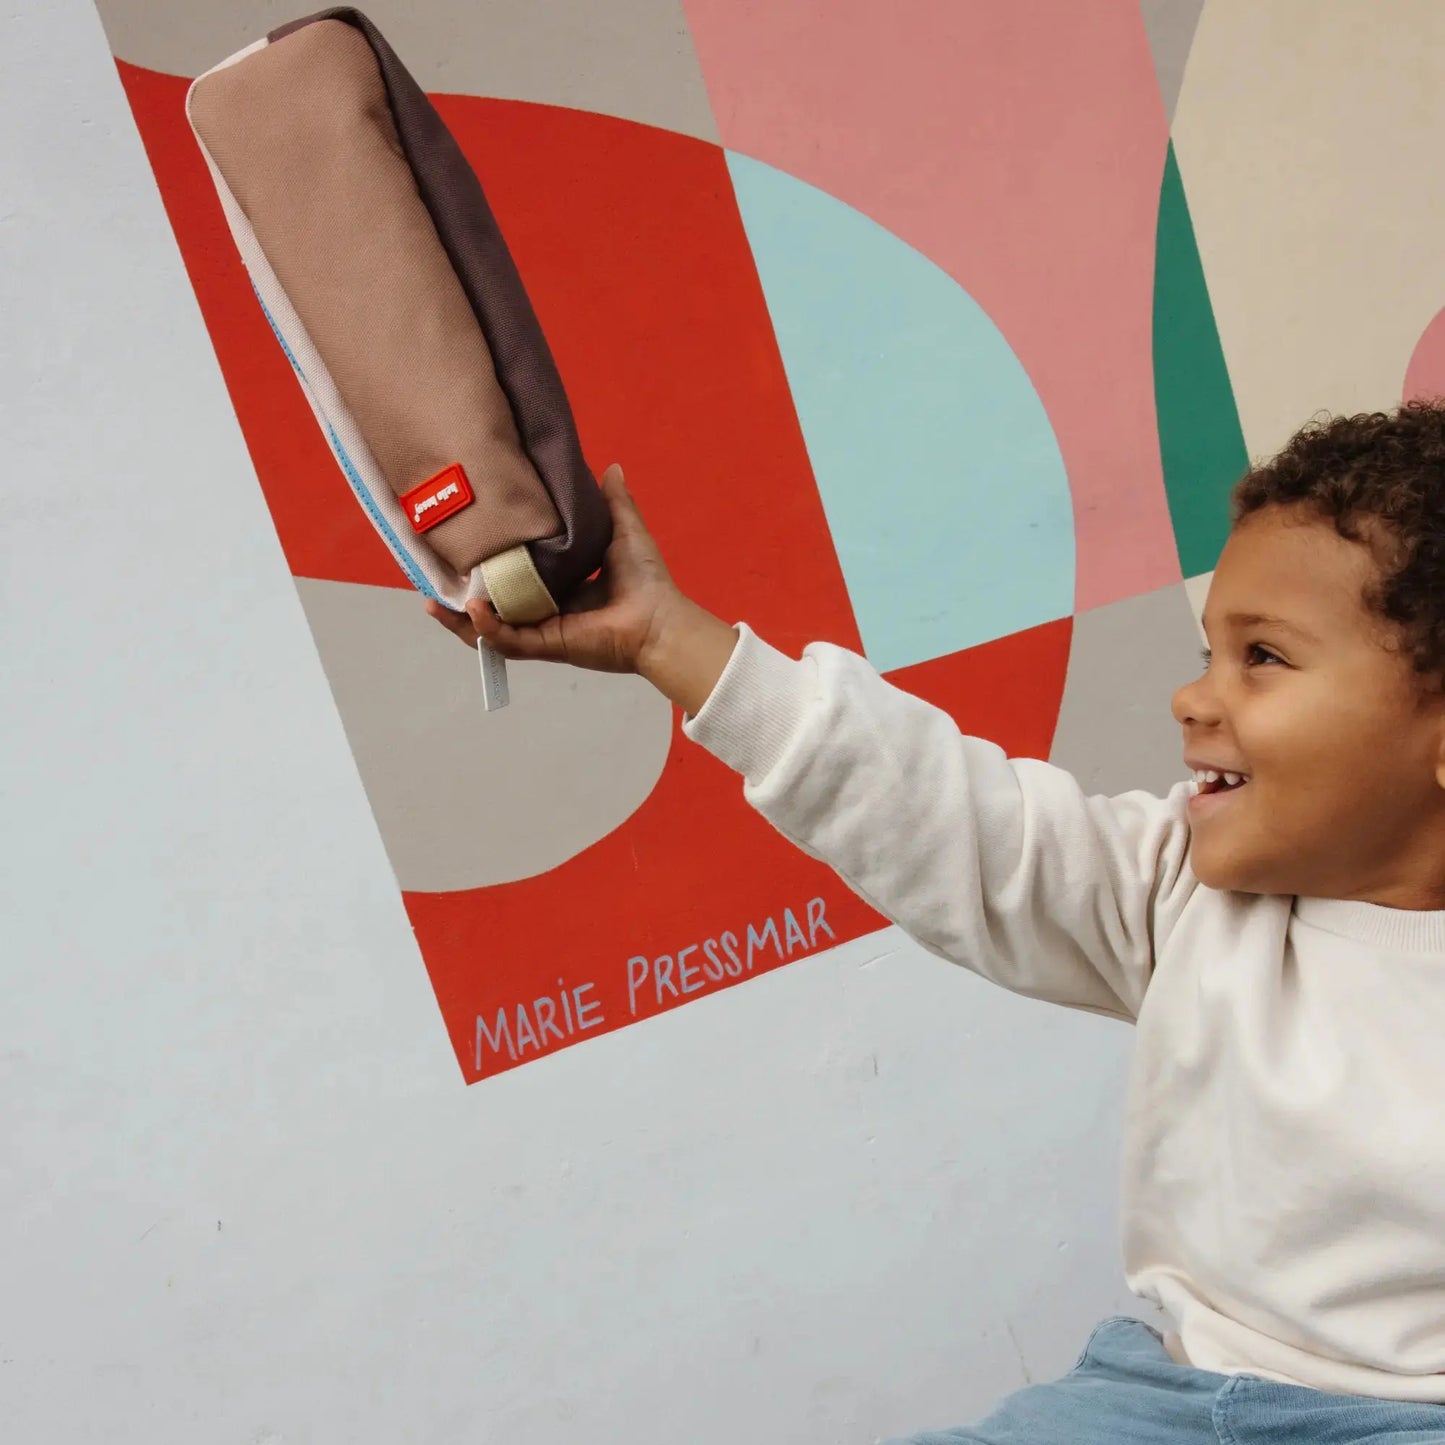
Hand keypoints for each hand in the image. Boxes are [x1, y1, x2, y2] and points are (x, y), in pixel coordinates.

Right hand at [425, 463, 738, 712]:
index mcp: (560, 588)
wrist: (661, 619)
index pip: (512, 579)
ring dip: (461, 619)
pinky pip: (508, 641)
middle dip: (460, 598)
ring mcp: (544, 631)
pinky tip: (472, 609)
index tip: (459, 549)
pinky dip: (487, 628)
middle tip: (431, 579)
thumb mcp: (622, 530)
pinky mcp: (548, 645)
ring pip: (490, 631)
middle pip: (492, 608)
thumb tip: (610, 467)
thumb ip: (612, 502)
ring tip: (432, 603)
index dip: (485, 568)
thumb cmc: (647, 580)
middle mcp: (547, 611)